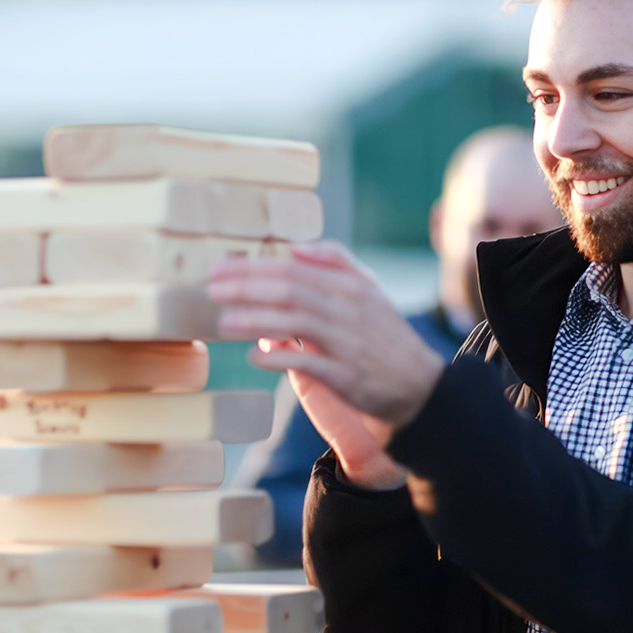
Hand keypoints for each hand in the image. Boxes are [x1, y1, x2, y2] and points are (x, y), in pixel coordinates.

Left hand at [208, 243, 445, 483]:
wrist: (421, 385)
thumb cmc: (385, 336)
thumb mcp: (368, 290)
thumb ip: (336, 262)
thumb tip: (296, 247)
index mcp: (350, 285)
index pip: (293, 268)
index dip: (253, 268)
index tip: (220, 269)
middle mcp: (348, 309)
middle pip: (289, 290)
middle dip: (246, 288)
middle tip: (212, 290)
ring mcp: (347, 342)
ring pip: (294, 322)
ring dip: (254, 320)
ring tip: (223, 322)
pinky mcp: (347, 375)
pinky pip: (307, 362)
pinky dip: (279, 358)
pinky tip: (254, 357)